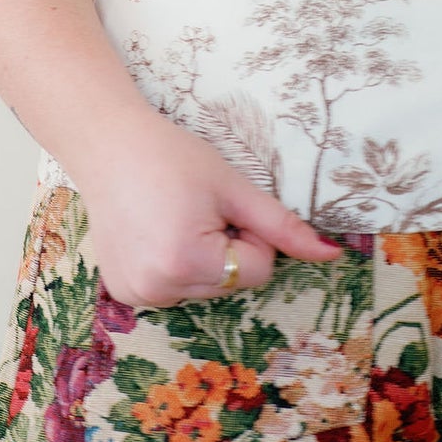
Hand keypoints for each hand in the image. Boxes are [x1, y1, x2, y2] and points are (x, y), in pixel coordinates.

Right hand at [65, 110, 345, 308]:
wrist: (108, 145)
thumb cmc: (173, 157)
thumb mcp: (235, 188)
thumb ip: (284, 227)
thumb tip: (333, 256)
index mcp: (186, 264)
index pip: (257, 271)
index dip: (250, 235)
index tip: (222, 206)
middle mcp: (157, 291)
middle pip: (231, 284)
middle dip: (227, 249)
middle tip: (196, 209)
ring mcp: (136, 296)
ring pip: (206, 289)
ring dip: (203, 259)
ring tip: (174, 219)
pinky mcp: (123, 293)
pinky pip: (175, 289)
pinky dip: (175, 266)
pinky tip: (155, 233)